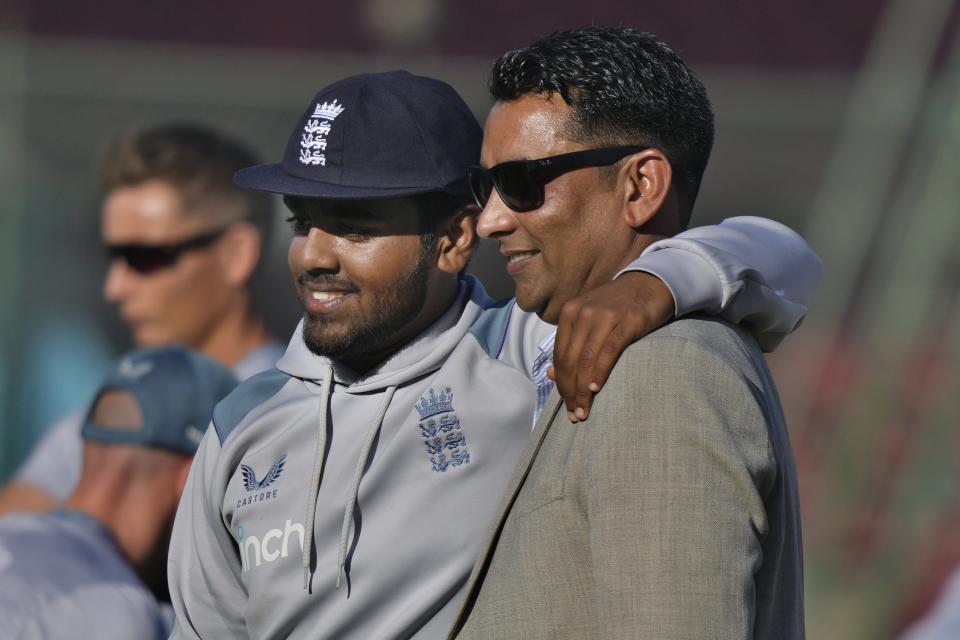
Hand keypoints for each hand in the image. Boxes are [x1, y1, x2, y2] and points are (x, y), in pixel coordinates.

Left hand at [550, 271, 674, 421]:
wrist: (650, 283)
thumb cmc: (617, 307)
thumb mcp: (589, 321)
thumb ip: (571, 345)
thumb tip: (551, 376)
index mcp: (570, 313)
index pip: (560, 356)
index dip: (561, 384)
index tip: (566, 406)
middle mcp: (583, 313)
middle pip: (570, 360)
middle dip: (571, 392)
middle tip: (575, 415)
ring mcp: (605, 316)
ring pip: (586, 359)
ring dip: (583, 389)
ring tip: (585, 411)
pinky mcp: (628, 321)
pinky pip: (609, 351)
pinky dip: (600, 371)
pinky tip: (596, 389)